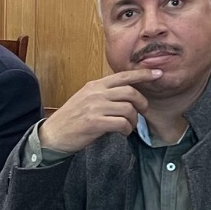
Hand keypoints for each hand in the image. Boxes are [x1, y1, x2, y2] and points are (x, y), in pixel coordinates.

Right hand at [37, 70, 163, 153]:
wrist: (53, 135)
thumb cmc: (71, 119)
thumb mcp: (85, 99)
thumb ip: (103, 94)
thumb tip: (126, 94)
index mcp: (94, 85)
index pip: (123, 75)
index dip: (143, 74)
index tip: (157, 73)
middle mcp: (95, 93)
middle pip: (130, 92)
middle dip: (142, 103)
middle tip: (143, 112)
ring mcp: (95, 107)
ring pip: (128, 109)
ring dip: (134, 120)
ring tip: (129, 126)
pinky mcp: (94, 122)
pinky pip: (122, 123)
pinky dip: (127, 129)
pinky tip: (122, 132)